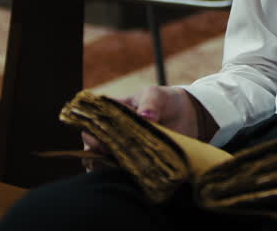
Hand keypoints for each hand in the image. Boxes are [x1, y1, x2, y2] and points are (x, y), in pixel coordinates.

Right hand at [80, 85, 199, 170]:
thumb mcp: (156, 95)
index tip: (104, 146)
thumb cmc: (164, 100)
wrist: (187, 114)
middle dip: (96, 159)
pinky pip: (124, 176)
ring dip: (107, 171)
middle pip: (91, 151)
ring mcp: (123, 152)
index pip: (90, 128)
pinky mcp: (136, 165)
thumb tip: (145, 116)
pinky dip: (124, 180)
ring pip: (103, 166)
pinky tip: (132, 180)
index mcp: (110, 116)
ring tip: (120, 172)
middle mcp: (112, 135)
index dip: (92, 138)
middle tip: (111, 162)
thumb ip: (150, 102)